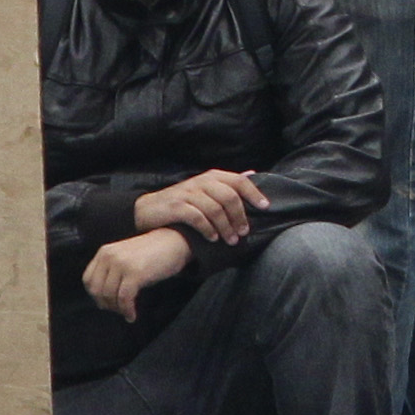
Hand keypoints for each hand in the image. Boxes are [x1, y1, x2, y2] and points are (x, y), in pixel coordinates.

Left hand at [81, 225, 193, 316]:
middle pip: (96, 290)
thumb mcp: (126, 257)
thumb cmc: (153, 253)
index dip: (96, 295)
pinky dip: (127, 310)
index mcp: (104, 252)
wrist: (176, 242)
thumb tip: (104, 299)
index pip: (88, 280)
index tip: (107, 302)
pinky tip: (132, 315)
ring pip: (109, 296)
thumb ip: (112, 270)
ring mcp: (121, 264)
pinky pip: (124, 298)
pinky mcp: (135, 273)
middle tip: (118, 310)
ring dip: (118, 309)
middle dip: (107, 304)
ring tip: (127, 312)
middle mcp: (109, 256)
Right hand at [133, 168, 269, 244]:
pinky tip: (213, 238)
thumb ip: (226, 184)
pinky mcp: (176, 206)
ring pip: (215, 209)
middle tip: (244, 232)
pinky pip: (198, 218)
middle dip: (239, 217)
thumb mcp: (204, 189)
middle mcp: (201, 182)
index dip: (254, 193)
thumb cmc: (182, 202)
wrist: (148, 209)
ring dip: (226, 227)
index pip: (239, 181)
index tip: (266, 207)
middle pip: (229, 197)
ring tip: (230, 240)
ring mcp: (188, 193)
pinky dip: (208, 229)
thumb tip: (252, 174)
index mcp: (212, 177)